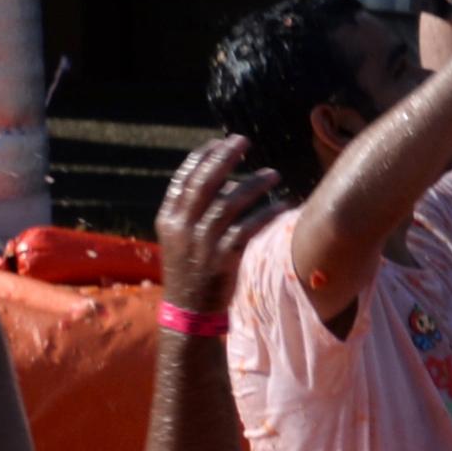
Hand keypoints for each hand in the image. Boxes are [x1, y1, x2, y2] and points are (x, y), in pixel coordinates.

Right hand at [156, 136, 283, 315]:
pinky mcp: (223, 258)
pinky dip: (266, 214)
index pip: (183, 178)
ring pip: (230, 203)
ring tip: (273, 174)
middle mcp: (182, 226)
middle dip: (224, 158)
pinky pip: (249, 228)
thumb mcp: (182, 238)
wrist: (190, 310)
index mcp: (168, 218)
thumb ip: (196, 210)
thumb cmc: (192, 270)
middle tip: (243, 141)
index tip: (219, 142)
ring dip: (254, 185)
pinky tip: (283, 205)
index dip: (201, 157)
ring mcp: (202, 242)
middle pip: (204, 183)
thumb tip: (227, 181)